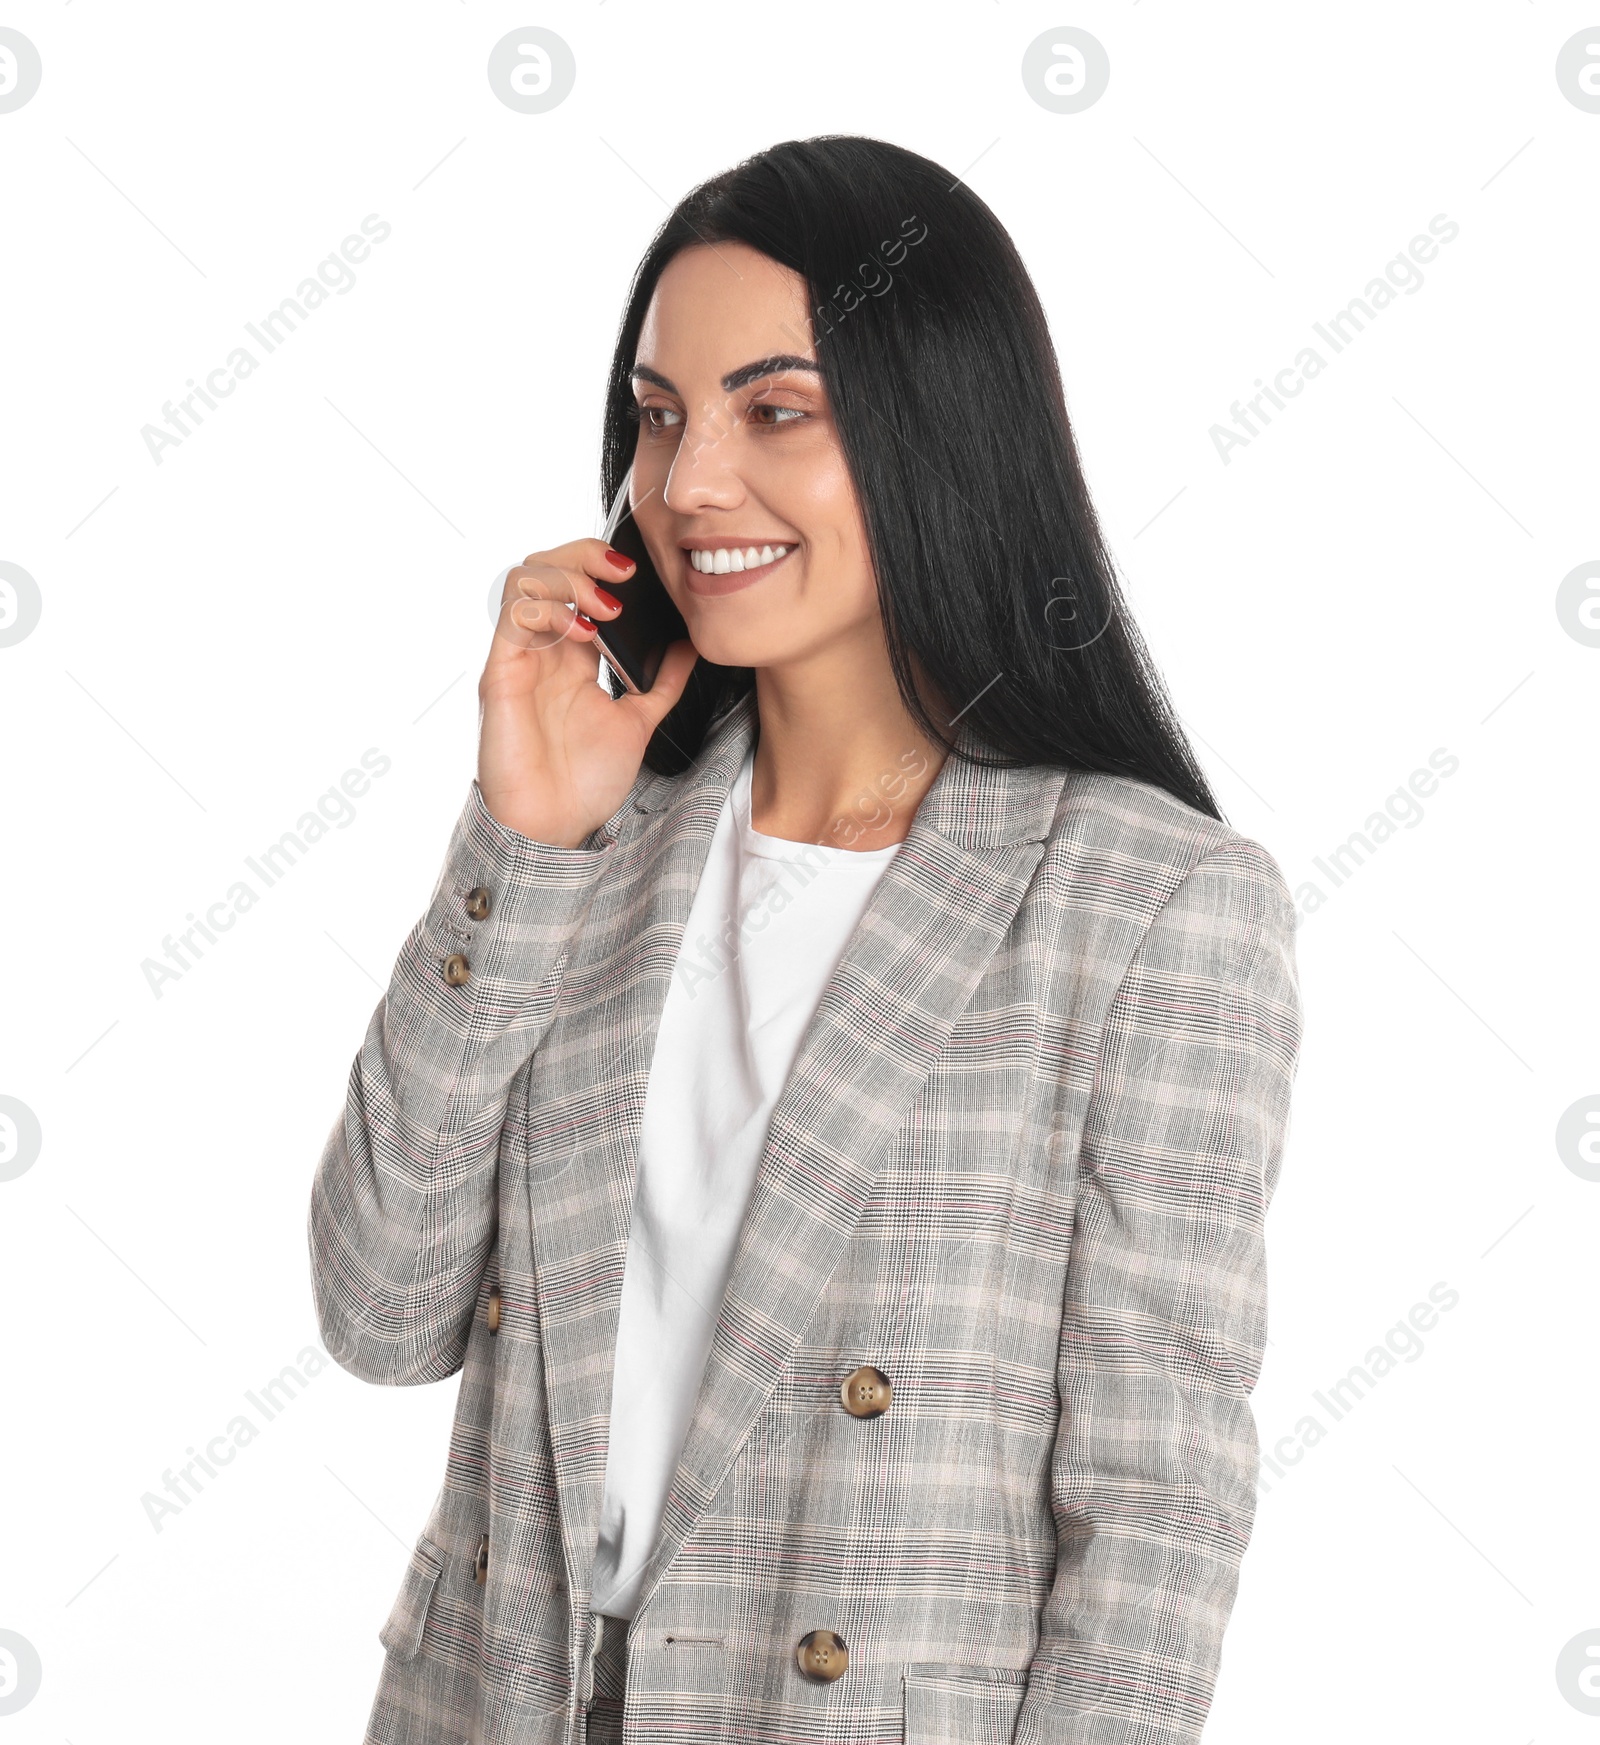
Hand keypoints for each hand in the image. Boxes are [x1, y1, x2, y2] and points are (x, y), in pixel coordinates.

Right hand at [477, 539, 696, 846]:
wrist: (553, 829)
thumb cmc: (583, 783)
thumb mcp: (638, 722)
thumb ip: (662, 683)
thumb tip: (689, 644)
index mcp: (571, 656)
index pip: (577, 584)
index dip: (604, 566)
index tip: (643, 573)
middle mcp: (542, 650)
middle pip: (547, 566)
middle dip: (586, 554)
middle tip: (626, 573)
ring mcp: (519, 658)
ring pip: (525, 577)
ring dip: (569, 576)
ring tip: (608, 607)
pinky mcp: (500, 674)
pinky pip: (513, 616)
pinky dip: (550, 609)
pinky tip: (585, 635)